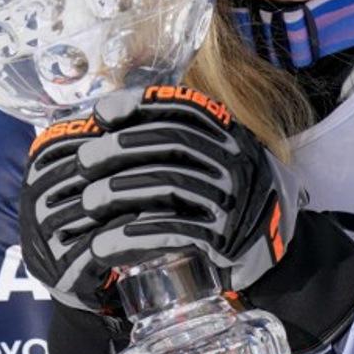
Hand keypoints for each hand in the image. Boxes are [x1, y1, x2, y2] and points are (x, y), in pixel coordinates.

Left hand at [18, 85, 304, 311]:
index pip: (186, 108)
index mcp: (230, 135)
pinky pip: (173, 231)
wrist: (270, 249)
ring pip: (168, 185)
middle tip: (83, 160)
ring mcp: (231, 198)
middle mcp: (234, 160)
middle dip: (119, 148)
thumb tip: (108, 115)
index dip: (142, 105)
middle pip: (170, 143)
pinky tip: (105, 243)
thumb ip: (176, 137)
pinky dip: (134, 236)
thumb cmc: (224, 197)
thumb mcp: (213, 157)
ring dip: (120, 192)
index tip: (102, 113)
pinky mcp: (224, 238)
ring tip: (87, 201)